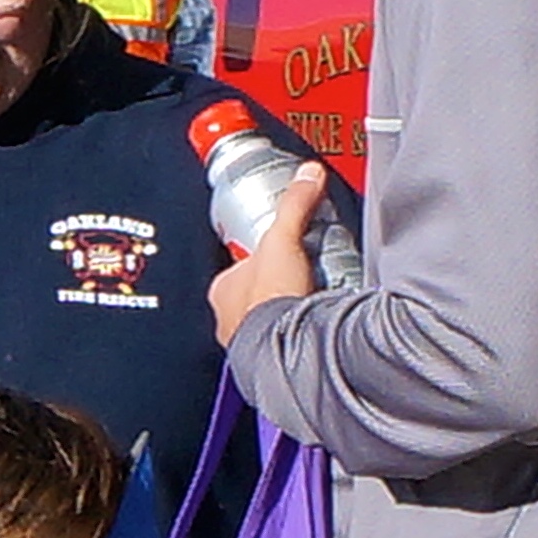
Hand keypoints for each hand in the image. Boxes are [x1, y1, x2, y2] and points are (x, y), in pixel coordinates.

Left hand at [209, 161, 328, 344]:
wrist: (286, 351)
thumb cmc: (268, 301)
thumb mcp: (284, 239)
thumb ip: (295, 205)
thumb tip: (307, 175)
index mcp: (222, 289)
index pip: (242, 263)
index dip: (264, 255)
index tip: (285, 250)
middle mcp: (228, 318)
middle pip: (257, 292)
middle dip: (279, 285)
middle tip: (305, 276)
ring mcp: (247, 342)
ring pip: (268, 319)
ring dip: (289, 311)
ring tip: (314, 300)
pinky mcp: (269, 361)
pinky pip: (284, 342)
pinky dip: (299, 335)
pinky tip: (315, 326)